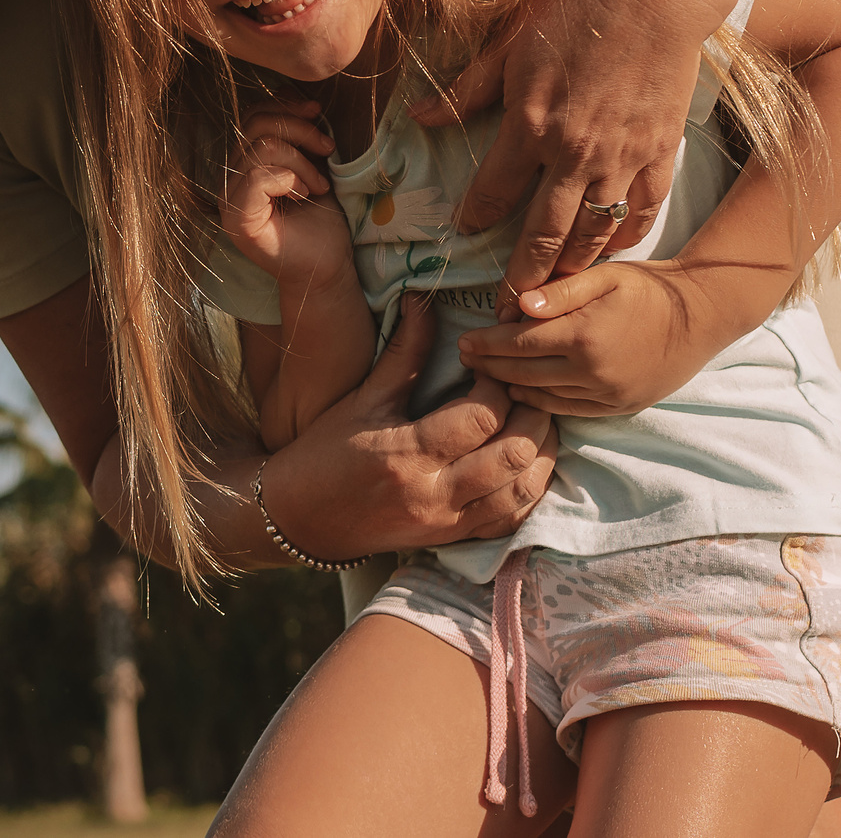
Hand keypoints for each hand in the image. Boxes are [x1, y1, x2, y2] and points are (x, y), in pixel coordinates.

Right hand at [221, 102, 351, 287]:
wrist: (329, 265)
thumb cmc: (322, 218)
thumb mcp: (311, 162)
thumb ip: (296, 131)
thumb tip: (290, 91)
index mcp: (242, 163)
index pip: (251, 115)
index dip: (285, 106)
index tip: (319, 115)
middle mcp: (228, 180)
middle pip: (255, 125)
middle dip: (300, 130)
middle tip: (328, 150)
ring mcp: (228, 201)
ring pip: (261, 148)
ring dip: (302, 160)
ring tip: (319, 183)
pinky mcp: (237, 220)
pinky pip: (258, 176)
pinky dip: (291, 178)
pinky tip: (306, 195)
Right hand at [262, 295, 561, 561]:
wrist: (299, 519)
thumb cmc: (325, 452)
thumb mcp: (363, 397)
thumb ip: (404, 351)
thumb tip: (423, 299)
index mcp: (408, 453)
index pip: (482, 417)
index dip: (498, 385)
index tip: (488, 368)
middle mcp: (435, 494)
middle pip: (514, 455)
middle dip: (533, 414)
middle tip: (523, 390)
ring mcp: (447, 524)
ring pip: (522, 492)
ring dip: (541, 452)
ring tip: (533, 420)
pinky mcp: (452, 541)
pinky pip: (511, 522)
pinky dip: (529, 490)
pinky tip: (528, 462)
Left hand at [410, 0, 725, 290]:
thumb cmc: (576, 5)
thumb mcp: (510, 41)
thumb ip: (468, 88)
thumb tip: (420, 117)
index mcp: (530, 125)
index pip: (493, 191)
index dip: (475, 216)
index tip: (465, 231)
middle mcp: (574, 153)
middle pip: (543, 233)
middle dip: (523, 275)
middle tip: (509, 307)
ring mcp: (620, 158)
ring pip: (593, 233)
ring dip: (572, 269)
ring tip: (555, 294)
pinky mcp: (658, 152)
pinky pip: (641, 211)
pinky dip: (625, 238)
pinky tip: (612, 252)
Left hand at [456, 257, 777, 417]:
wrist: (700, 317)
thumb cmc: (649, 288)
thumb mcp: (605, 276)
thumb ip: (560, 291)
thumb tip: (518, 305)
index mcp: (584, 337)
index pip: (519, 344)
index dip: (487, 344)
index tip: (465, 340)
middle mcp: (591, 373)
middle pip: (523, 375)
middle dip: (490, 366)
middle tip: (465, 357)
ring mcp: (605, 396)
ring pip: (542, 398)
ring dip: (511, 387)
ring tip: (488, 374)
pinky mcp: (617, 408)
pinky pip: (567, 411)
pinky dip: (541, 401)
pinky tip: (526, 390)